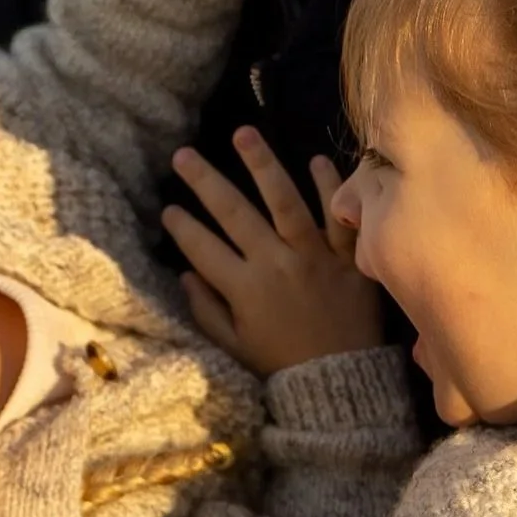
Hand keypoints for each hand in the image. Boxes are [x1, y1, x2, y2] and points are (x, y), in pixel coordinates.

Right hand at [161, 130, 386, 375]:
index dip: (181, 227)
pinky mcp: (349, 258)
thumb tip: (183, 275)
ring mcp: (315, 257)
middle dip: (205, 181)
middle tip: (183, 155)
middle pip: (234, 214)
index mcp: (245, 289)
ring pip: (285, 202)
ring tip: (242, 134)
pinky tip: (315, 159)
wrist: (341, 382)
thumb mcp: (235, 346)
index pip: (203, 248)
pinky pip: (338, 218)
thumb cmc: (284, 364)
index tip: (167, 208)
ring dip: (262, 165)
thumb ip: (207, 310)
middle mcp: (276, 265)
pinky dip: (329, 187)